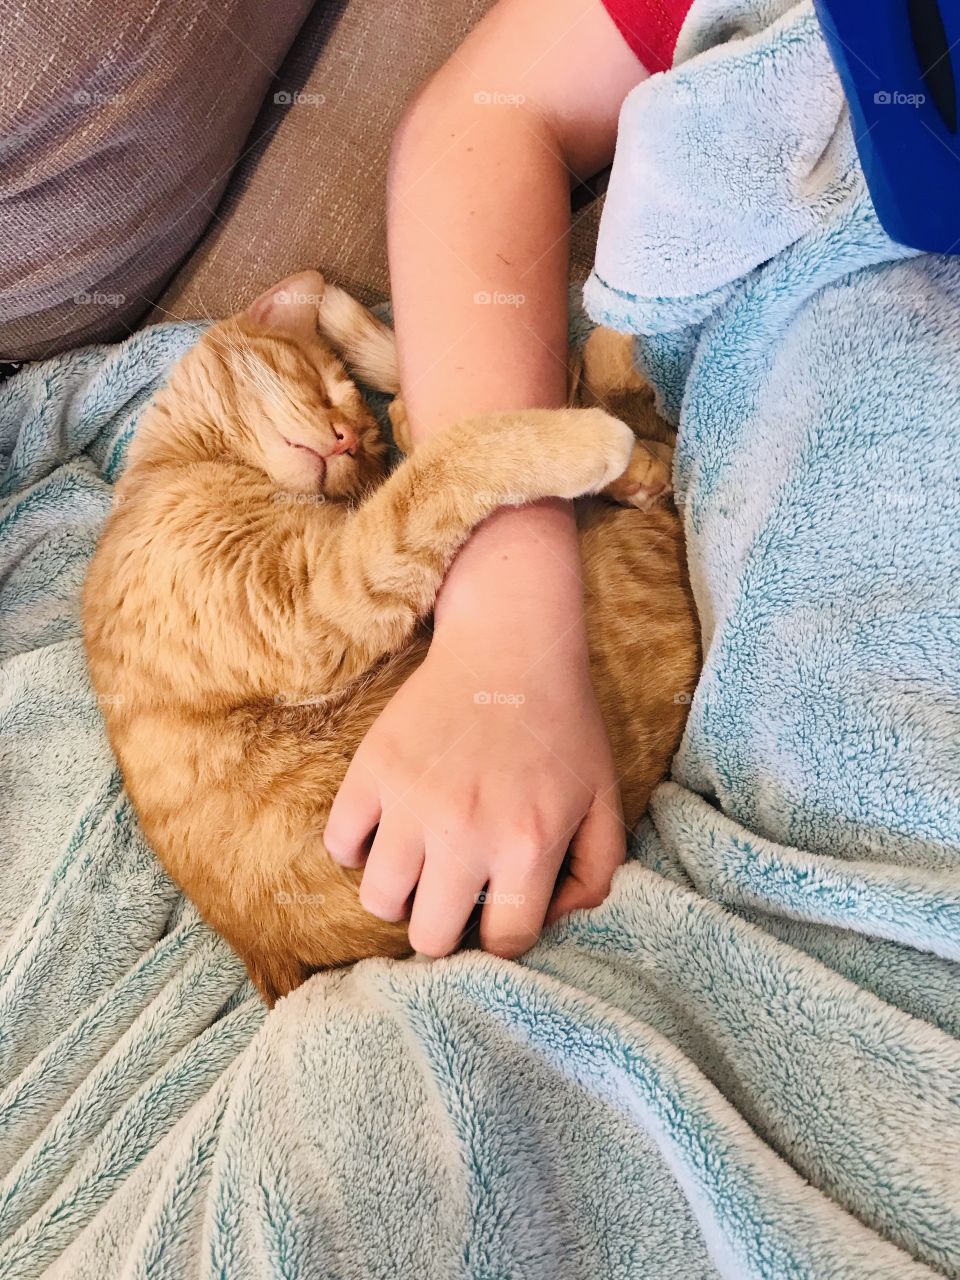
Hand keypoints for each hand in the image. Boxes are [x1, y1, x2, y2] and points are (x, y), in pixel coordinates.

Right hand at [324, 612, 625, 958]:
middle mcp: (466, 833)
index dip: (501, 937)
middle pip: (431, 937)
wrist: (511, 643)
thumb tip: (554, 922)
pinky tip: (385, 831)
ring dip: (399, 895)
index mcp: (528, 845)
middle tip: (452, 896)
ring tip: (418, 868)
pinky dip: (357, 848)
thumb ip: (595, 874)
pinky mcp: (372, 771)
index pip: (503, 943)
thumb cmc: (563, 725)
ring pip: (379, 901)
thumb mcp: (604, 799)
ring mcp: (412, 803)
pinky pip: (340, 844)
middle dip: (444, 927)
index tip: (495, 915)